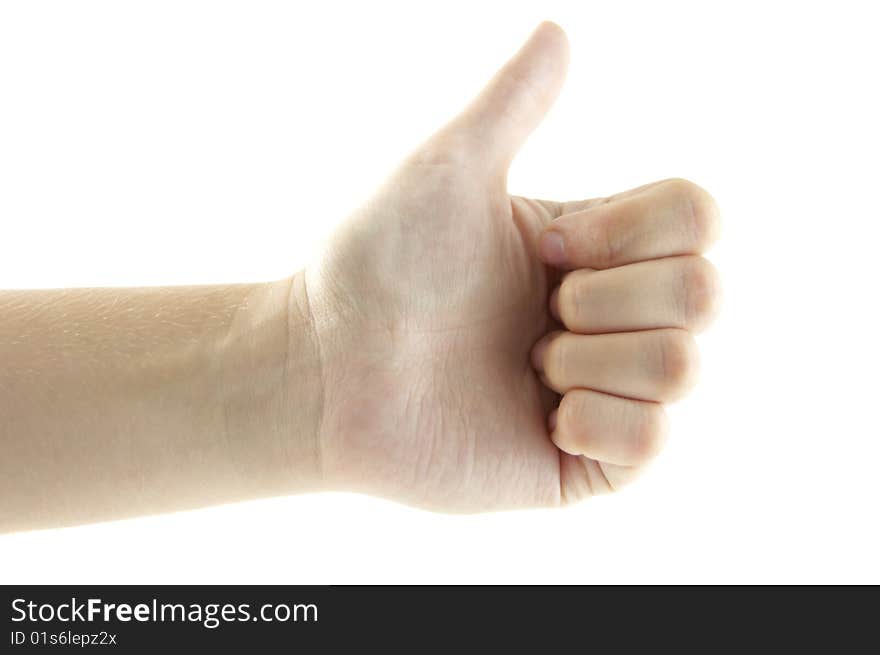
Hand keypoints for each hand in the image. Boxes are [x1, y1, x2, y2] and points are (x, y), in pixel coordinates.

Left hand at [304, 22, 720, 510]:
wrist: (327, 371)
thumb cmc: (377, 267)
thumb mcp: (450, 169)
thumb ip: (512, 102)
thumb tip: (557, 29)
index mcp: (595, 248)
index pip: (698, 220)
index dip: (632, 231)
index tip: (548, 246)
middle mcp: (613, 316)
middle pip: (705, 294)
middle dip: (606, 300)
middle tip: (530, 316)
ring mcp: (607, 391)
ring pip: (684, 368)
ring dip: (591, 360)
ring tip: (524, 364)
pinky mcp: (591, 462)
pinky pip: (655, 440)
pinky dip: (594, 423)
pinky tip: (539, 418)